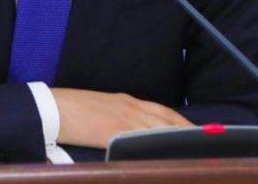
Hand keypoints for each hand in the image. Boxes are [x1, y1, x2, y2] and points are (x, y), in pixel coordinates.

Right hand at [50, 88, 192, 148]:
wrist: (52, 107)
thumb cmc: (72, 109)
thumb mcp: (101, 108)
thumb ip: (119, 117)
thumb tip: (131, 132)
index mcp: (126, 101)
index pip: (162, 111)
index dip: (181, 121)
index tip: (195, 130)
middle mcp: (129, 107)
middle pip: (166, 121)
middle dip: (187, 132)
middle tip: (205, 142)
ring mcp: (123, 119)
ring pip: (159, 130)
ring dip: (177, 140)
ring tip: (193, 149)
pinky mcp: (114, 132)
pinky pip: (140, 141)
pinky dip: (156, 147)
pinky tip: (167, 155)